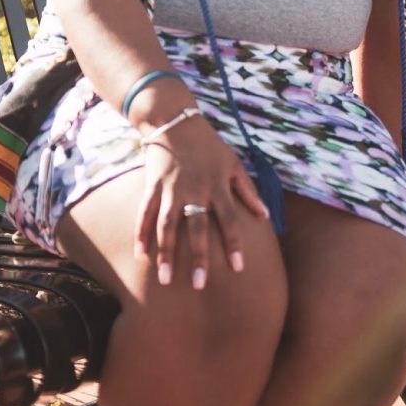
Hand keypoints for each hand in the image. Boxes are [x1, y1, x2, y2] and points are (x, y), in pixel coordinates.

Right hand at [133, 115, 268, 289]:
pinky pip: (145, 211)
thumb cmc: (209, 145)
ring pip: (167, 224)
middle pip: (197, 226)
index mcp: (217, 185)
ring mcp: (171, 187)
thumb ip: (247, 190)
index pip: (229, 219)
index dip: (234, 243)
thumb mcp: (233, 163)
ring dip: (166, 252)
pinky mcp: (152, 184)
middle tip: (199, 285)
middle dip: (198, 256)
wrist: (175, 120)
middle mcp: (195, 188)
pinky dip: (141, 232)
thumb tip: (265, 216)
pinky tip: (140, 254)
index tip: (238, 268)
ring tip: (166, 279)